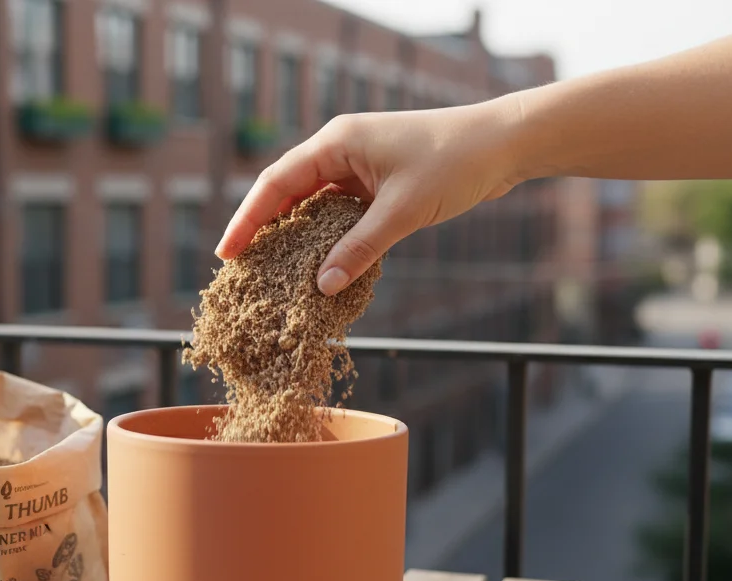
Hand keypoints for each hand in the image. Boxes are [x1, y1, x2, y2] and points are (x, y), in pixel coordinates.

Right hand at [215, 97, 528, 294]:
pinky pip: (339, 211)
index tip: (227, 253)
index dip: (247, 219)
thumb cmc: (454, 163)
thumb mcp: (401, 211)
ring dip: (295, 235)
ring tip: (272, 271)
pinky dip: (327, 236)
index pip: (276, 183)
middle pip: (287, 192)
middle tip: (242, 268)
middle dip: (263, 229)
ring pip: (313, 203)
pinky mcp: (377, 182)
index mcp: (336, 142)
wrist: (504, 144)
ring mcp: (359, 165)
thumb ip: (358, 249)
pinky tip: (319, 263)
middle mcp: (341, 149)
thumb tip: (321, 287)